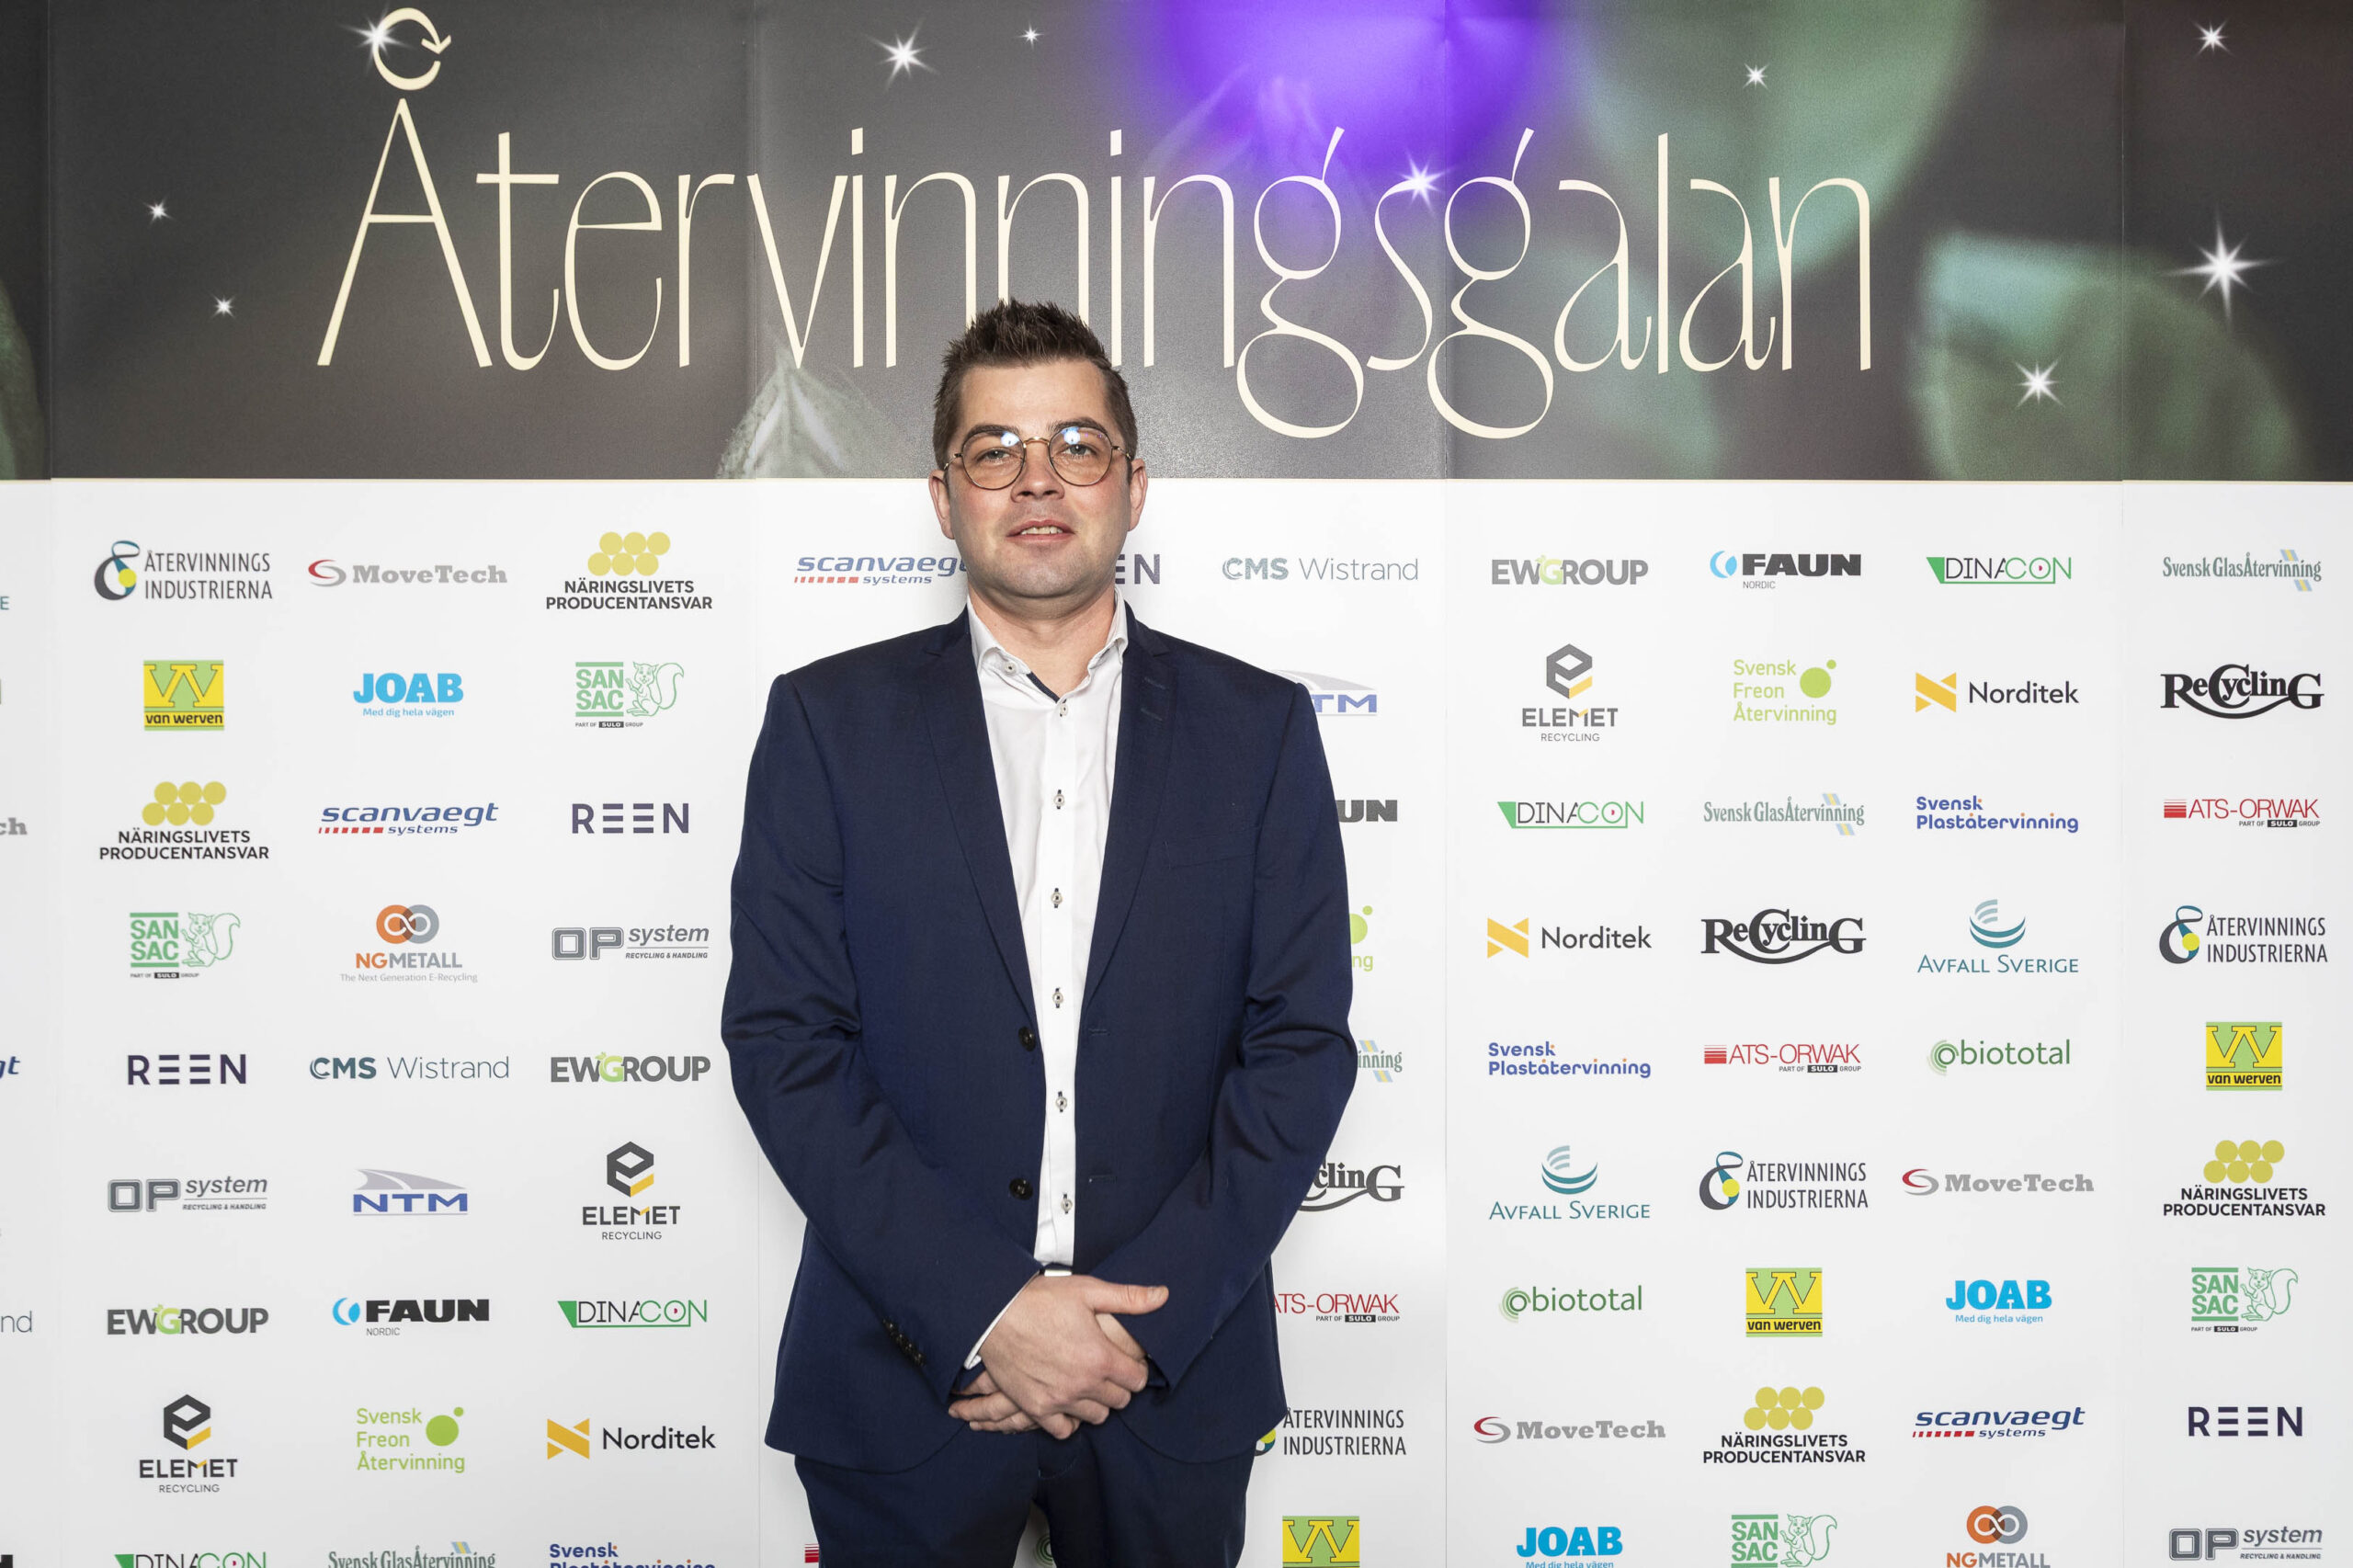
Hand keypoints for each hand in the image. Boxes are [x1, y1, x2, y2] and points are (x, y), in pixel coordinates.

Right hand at [954, 1275, 1164, 1438]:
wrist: (994, 1314)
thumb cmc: (1041, 1299)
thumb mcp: (1088, 1290)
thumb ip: (1129, 1298)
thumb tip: (1164, 1295)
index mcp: (1101, 1357)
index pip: (1138, 1380)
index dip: (1136, 1370)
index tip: (1127, 1362)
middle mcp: (1084, 1384)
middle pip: (1120, 1401)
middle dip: (1119, 1386)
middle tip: (1107, 1371)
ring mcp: (1059, 1399)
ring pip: (1096, 1417)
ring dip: (1097, 1403)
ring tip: (1088, 1384)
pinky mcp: (1036, 1408)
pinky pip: (1064, 1430)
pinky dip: (1069, 1420)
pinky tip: (1067, 1401)